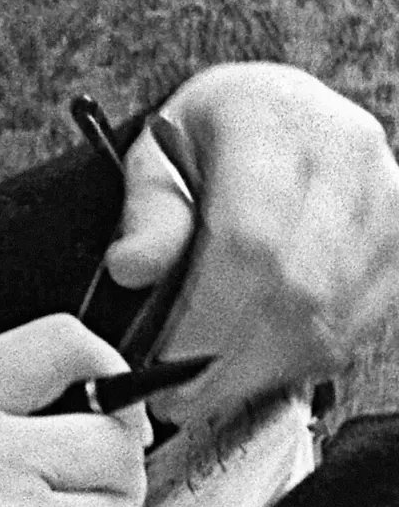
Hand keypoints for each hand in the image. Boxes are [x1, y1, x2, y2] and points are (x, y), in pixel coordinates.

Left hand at [110, 62, 398, 420]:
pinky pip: (363, 319)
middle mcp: (344, 153)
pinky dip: (305, 355)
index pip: (249, 237)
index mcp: (271, 122)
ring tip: (211, 388)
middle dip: (232, 354)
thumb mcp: (153, 157)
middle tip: (181, 393)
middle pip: (298, 282)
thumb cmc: (208, 137)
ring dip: (267, 364)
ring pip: (335, 309)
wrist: (277, 113)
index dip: (209, 314)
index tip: (167, 359)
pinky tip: (258, 367)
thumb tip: (133, 268)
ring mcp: (384, 197)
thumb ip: (146, 213)